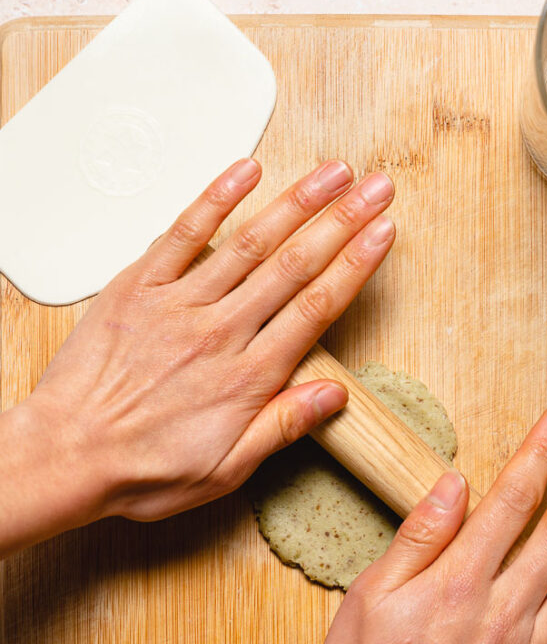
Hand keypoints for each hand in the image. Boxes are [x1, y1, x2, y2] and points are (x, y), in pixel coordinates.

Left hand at [21, 157, 394, 523]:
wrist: (67, 455)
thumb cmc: (143, 468)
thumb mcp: (225, 471)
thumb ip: (281, 427)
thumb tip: (334, 395)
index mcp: (246, 378)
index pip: (315, 308)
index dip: (355, 266)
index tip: (382, 234)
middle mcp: (218, 332)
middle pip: (293, 265)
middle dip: (342, 221)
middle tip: (377, 187)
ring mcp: (178, 305)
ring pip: (249, 243)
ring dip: (296, 203)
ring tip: (333, 173)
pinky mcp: (138, 288)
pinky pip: (182, 234)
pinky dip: (214, 199)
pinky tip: (245, 172)